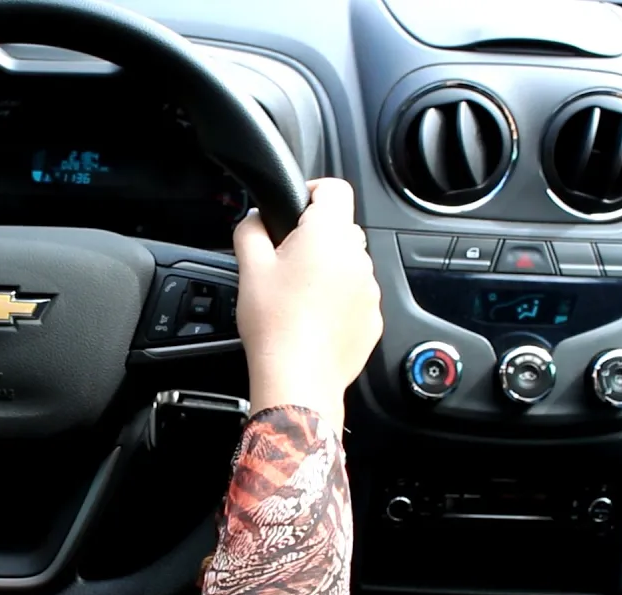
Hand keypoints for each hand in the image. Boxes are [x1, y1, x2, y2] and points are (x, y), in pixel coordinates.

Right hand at [233, 178, 381, 432]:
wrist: (297, 378)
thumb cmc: (274, 324)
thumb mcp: (249, 268)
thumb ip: (250, 229)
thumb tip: (256, 219)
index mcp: (327, 235)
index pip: (335, 188)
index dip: (313, 191)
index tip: (296, 207)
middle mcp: (357, 257)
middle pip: (340, 228)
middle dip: (314, 238)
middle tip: (284, 261)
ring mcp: (369, 289)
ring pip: (348, 264)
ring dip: (327, 271)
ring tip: (296, 296)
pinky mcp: (372, 318)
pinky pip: (355, 296)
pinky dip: (337, 300)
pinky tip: (311, 319)